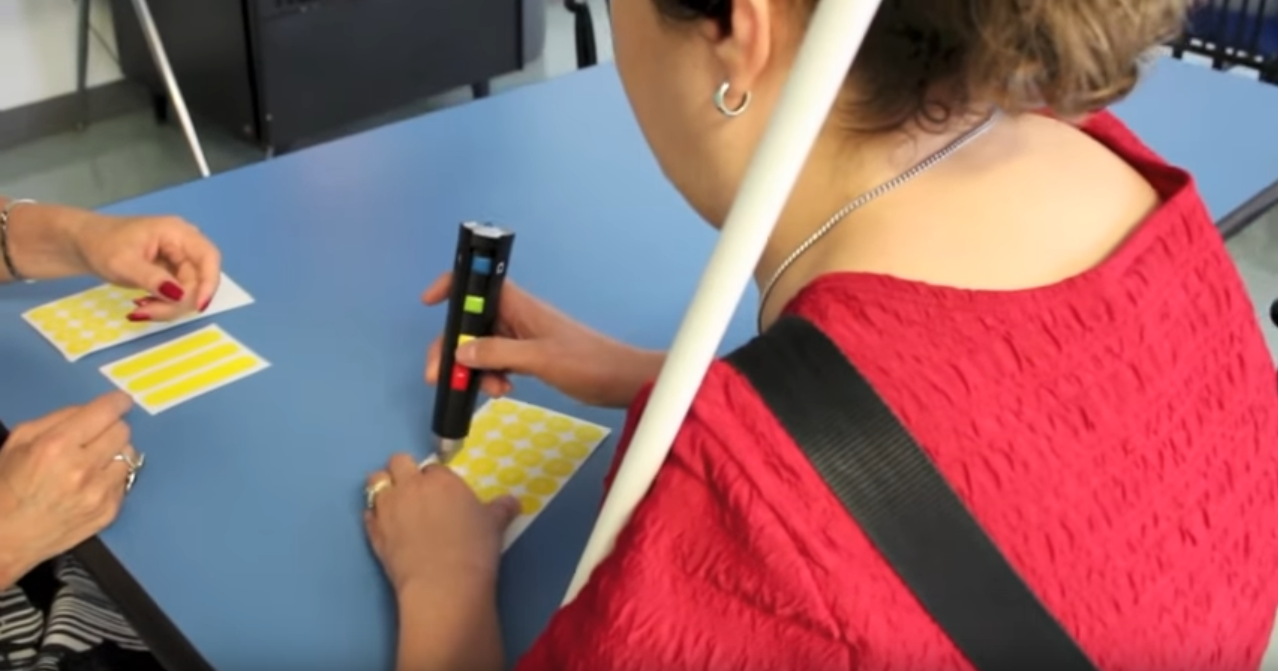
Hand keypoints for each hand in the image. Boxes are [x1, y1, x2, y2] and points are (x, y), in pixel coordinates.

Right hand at [0, 392, 138, 586]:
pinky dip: (112, 477)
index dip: (116, 403)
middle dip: (111, 428)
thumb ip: (58, 418)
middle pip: (123, 431)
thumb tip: (90, 410)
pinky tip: (91, 483)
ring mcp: (99, 492)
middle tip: (96, 435)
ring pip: (129, 454)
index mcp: (57, 446)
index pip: (105, 412)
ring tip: (92, 462)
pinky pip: (125, 480)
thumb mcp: (20, 440)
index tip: (121, 401)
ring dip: (114, 453)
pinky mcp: (109, 511)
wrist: (6, 537)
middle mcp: (83, 468)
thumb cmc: (7, 485)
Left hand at [72, 213, 221, 321]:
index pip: (209, 257)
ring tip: (140, 310)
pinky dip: (164, 305)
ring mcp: (179, 261)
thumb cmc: (101, 244)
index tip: (198, 306)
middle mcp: (184, 246)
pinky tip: (144, 305)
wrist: (83, 244)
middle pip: (199, 279)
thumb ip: (152, 278)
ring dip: (169, 307)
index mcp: (177, 232)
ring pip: (190, 292)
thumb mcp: (122, 263)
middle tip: (147, 313)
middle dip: (178, 302)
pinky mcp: (171, 275)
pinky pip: (178, 296)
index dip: (209, 282)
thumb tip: (180, 295)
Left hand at [364, 454, 519, 595]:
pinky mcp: (374, 533)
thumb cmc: (474, 549)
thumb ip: (501, 509)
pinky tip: (385, 526)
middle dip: (404, 470)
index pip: (433, 467)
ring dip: (383, 487)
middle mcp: (411, 487)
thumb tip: (513, 502)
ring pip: (375, 482)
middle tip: (415, 490)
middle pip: (398, 462)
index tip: (442, 493)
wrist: (443, 585)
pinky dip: (374, 517)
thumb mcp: (494, 526)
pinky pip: (367, 514)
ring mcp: (388, 509)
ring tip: (395, 502)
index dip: (436, 478)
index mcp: (441, 480)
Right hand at [422, 272, 663, 407]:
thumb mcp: (539, 359)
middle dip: (453, 348)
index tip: (429, 302)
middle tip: (440, 377)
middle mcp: (517, 316)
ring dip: (475, 368)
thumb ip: (498, 353)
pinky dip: (492, 375)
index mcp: (519, 305)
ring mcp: (522, 337)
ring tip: (485, 391)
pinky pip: (498, 361)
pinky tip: (501, 390)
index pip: (478, 283)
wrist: (622, 381)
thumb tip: (460, 351)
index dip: (451, 286)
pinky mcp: (529, 356)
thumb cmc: (587, 362)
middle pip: (470, 323)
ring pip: (482, 346)